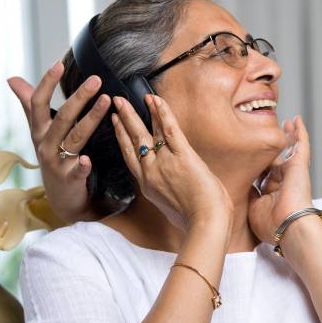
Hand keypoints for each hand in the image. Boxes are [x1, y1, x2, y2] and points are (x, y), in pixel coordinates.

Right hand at [7, 62, 110, 222]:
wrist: (60, 196)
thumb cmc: (52, 156)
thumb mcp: (39, 131)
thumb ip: (29, 104)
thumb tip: (12, 78)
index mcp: (39, 130)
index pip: (38, 103)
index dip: (46, 83)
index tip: (58, 64)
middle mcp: (45, 144)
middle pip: (62, 117)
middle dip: (79, 97)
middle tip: (97, 79)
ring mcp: (57, 162)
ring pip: (75, 138)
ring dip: (91, 119)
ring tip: (106, 101)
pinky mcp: (70, 180)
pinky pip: (76, 171)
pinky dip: (81, 165)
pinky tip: (87, 159)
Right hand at [111, 94, 231, 233]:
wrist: (205, 224)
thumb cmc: (194, 220)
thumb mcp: (172, 209)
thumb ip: (166, 195)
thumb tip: (172, 191)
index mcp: (147, 185)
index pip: (130, 156)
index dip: (121, 137)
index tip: (116, 123)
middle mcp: (150, 172)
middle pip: (131, 140)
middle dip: (123, 119)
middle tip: (115, 103)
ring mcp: (164, 162)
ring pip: (145, 132)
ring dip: (135, 112)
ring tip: (126, 98)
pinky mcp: (183, 156)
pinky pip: (169, 129)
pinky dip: (162, 113)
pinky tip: (155, 100)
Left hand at [248, 116, 314, 243]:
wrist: (289, 225)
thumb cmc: (271, 224)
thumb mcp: (251, 208)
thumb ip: (247, 194)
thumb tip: (239, 182)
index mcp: (271, 193)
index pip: (263, 173)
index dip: (257, 163)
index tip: (248, 155)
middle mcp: (282, 181)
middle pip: (276, 159)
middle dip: (272, 148)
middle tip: (265, 133)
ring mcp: (292, 172)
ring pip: (289, 149)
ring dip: (288, 136)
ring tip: (285, 123)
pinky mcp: (300, 165)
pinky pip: (301, 145)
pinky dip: (300, 132)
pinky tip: (296, 120)